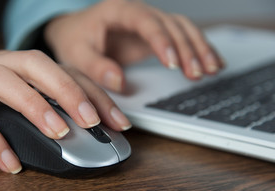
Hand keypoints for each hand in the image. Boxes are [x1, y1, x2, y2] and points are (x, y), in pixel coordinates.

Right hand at [0, 47, 130, 172]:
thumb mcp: (11, 90)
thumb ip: (41, 102)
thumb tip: (81, 128)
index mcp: (19, 64)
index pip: (64, 71)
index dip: (94, 93)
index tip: (118, 121)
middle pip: (37, 66)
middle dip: (69, 91)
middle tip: (92, 121)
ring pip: (4, 82)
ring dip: (35, 107)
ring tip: (59, 133)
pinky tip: (10, 162)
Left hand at [44, 0, 223, 91]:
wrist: (76, 33)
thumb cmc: (75, 40)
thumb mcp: (77, 55)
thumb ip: (96, 67)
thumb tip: (119, 82)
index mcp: (118, 10)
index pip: (146, 21)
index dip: (162, 41)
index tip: (172, 63)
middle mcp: (138, 12)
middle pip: (171, 24)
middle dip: (187, 49)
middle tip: (197, 72)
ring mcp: (149, 22)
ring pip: (183, 28)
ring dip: (199, 48)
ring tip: (212, 70)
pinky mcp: (155, 35)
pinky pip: (182, 37)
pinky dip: (198, 49)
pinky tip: (212, 63)